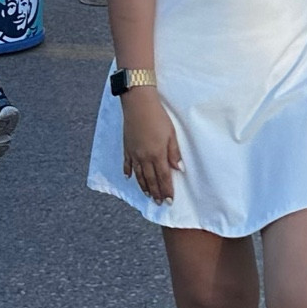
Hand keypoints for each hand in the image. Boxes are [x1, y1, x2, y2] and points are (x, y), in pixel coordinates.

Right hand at [121, 90, 181, 204]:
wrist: (138, 104)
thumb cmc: (158, 116)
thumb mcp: (171, 133)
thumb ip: (174, 152)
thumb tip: (179, 169)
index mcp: (157, 154)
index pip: (164, 177)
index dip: (166, 190)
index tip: (169, 200)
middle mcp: (144, 157)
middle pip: (151, 179)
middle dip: (156, 192)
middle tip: (159, 203)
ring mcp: (134, 153)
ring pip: (139, 175)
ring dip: (144, 186)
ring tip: (148, 195)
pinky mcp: (127, 147)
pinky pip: (127, 164)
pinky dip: (128, 172)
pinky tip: (129, 178)